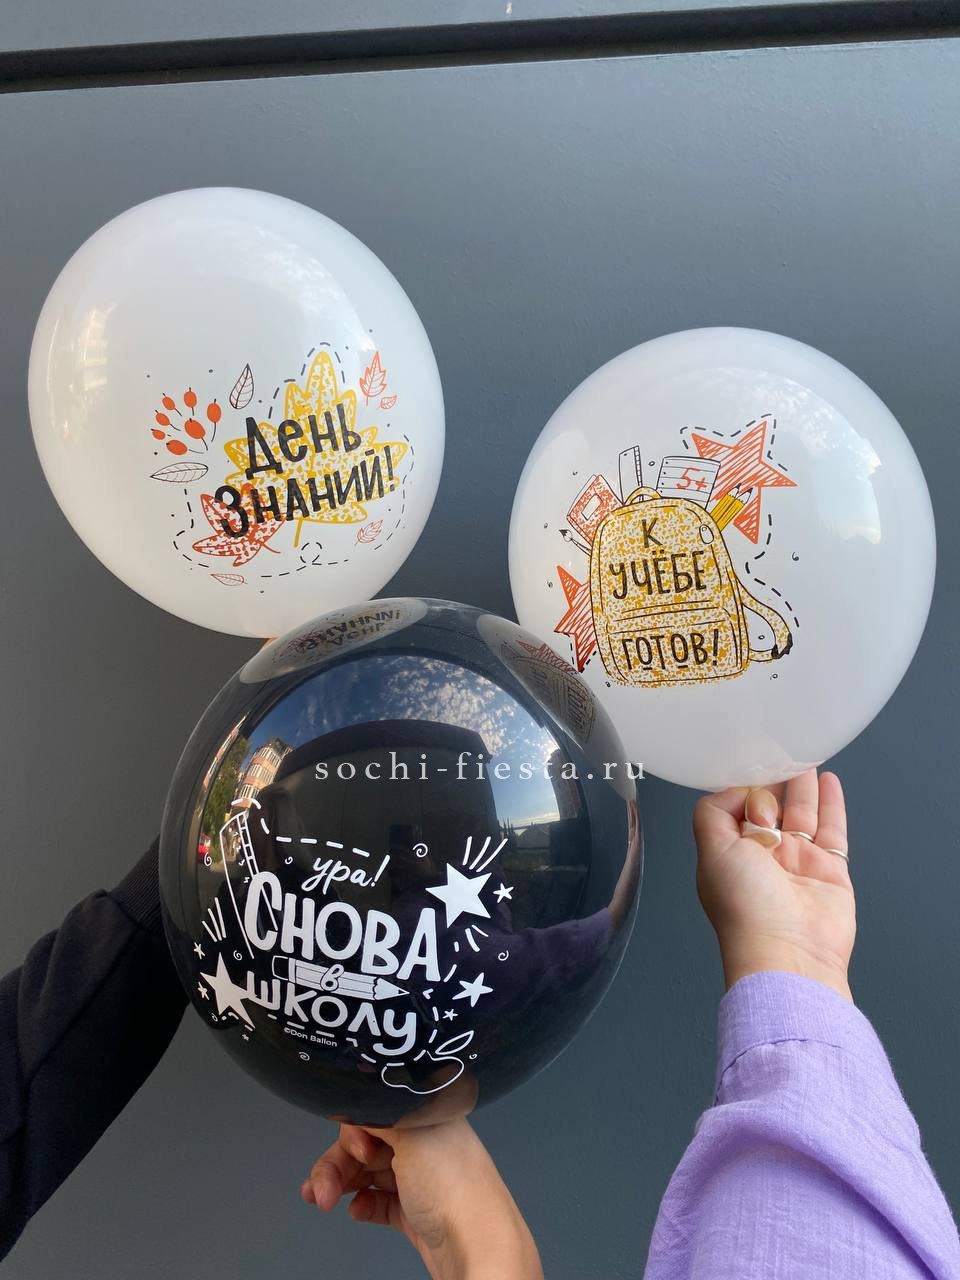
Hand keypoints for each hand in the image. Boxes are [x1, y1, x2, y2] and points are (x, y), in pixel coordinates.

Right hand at [302, 1119, 542, 1279]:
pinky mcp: (416, 1211)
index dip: (356, 1130)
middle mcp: (426, 1144)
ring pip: (369, 1174)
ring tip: (322, 1200)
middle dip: (338, 1164)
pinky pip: (379, 1201)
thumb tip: (359, 1096)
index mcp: (429, 1116)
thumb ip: (379, 1112)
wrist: (476, 1247)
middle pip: (367, 1145)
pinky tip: (356, 1211)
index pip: (378, 1112)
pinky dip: (362, 1204)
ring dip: (341, 1184)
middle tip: (322, 1188)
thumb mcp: (411, 1133)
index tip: (355, 1150)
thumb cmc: (455, 1187)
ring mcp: (421, 1180)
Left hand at [694, 769, 855, 1000]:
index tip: (748, 769)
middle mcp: (762, 859)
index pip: (732, 811)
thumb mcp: (712, 851)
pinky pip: (831, 829)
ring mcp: (798, 863)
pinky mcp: (830, 870)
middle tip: (777, 755)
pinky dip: (831, 804)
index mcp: (729, 855)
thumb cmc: (745, 907)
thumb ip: (714, 814)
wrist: (790, 952)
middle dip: (770, 784)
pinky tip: (828, 781)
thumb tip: (734, 791)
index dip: (740, 790)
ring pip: (801, 813)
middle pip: (767, 809)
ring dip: (801, 785)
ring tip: (802, 756)